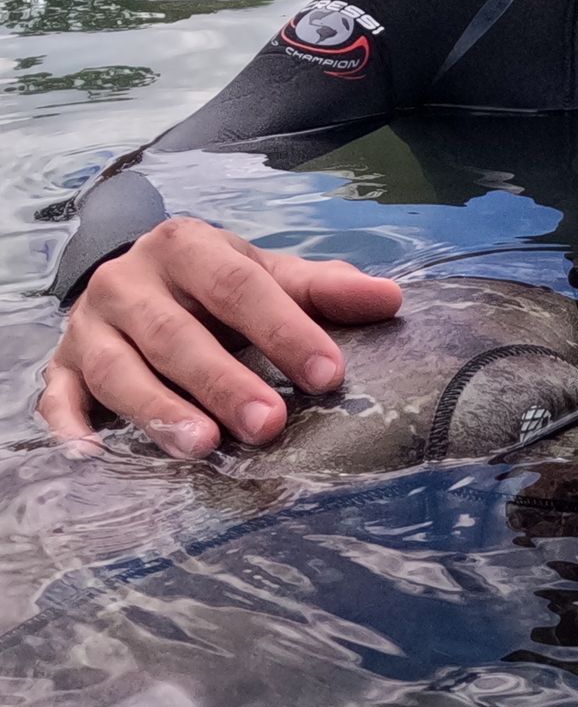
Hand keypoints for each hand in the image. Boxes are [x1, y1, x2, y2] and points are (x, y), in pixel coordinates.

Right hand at [40, 219, 404, 456]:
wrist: (137, 281)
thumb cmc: (215, 285)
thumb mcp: (266, 275)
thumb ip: (323, 289)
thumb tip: (390, 300)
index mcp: (187, 248)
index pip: (239, 288)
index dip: (285, 331)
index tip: (328, 375)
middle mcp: (128, 282)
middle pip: (175, 334)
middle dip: (223, 382)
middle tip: (269, 425)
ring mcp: (88, 326)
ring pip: (117, 370)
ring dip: (157, 410)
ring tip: (203, 446)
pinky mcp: (61, 366)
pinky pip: (58, 399)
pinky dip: (73, 429)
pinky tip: (97, 458)